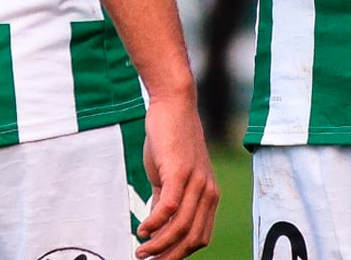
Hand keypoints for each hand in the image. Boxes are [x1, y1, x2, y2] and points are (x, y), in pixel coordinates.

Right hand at [136, 93, 217, 258]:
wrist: (174, 106)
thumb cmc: (171, 142)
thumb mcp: (172, 177)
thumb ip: (167, 202)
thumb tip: (157, 229)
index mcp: (209, 195)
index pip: (200, 237)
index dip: (180, 254)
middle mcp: (208, 191)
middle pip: (192, 239)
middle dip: (169, 256)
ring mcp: (196, 181)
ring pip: (180, 228)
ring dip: (158, 245)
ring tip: (140, 250)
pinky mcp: (180, 171)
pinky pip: (169, 208)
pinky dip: (154, 224)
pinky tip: (141, 229)